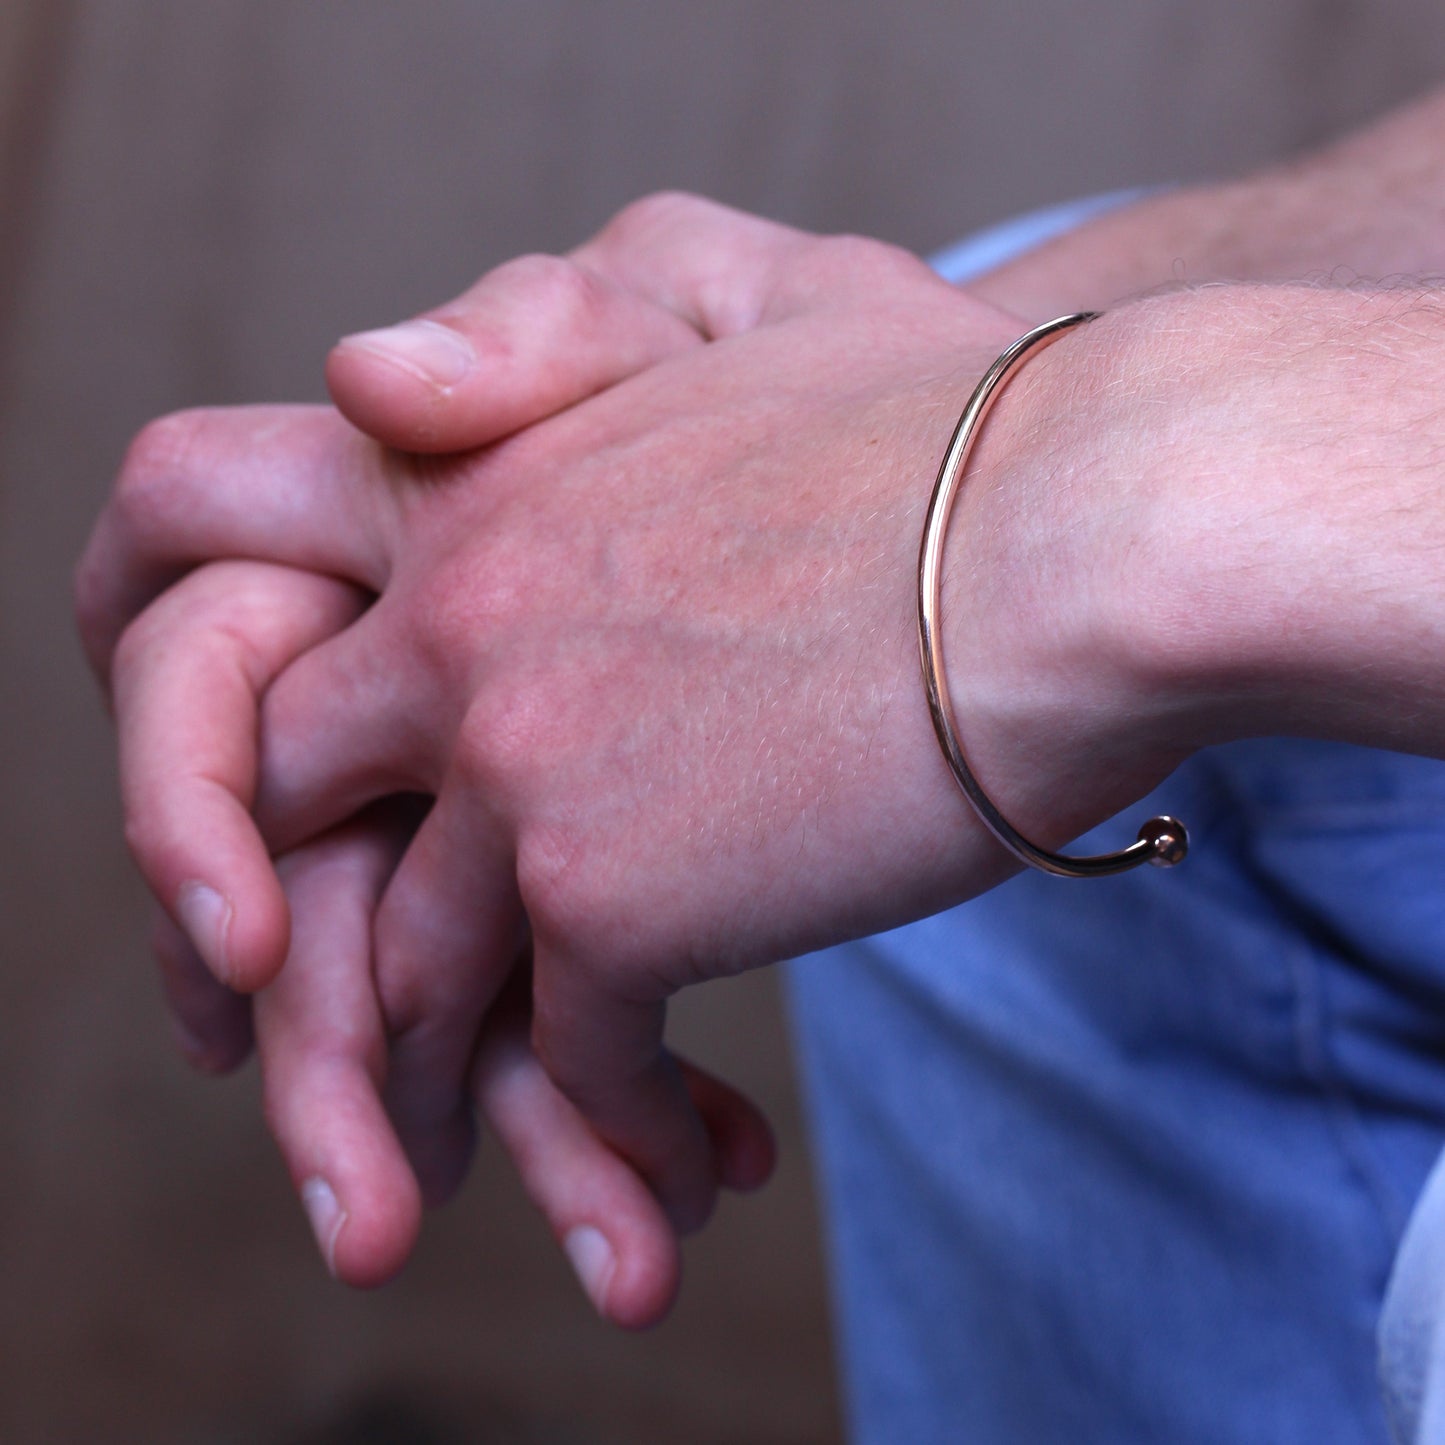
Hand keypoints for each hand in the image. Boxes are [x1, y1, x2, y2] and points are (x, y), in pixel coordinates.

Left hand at [80, 195, 1182, 1239]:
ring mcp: (516, 767)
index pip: (278, 640)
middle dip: (290, 950)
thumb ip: (539, 335)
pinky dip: (613, 1128)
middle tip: (337, 1054)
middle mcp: (451, 627)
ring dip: (446, 1083)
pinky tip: (692, 1161)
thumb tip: (360, 376)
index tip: (292, 856)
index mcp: (468, 490)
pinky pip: (566, 1056)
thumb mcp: (734, 311)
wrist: (1092, 525)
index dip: (249, 755)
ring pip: (407, 974)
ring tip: (490, 1157)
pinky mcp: (613, 899)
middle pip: (283, 824)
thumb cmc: (957, 417)